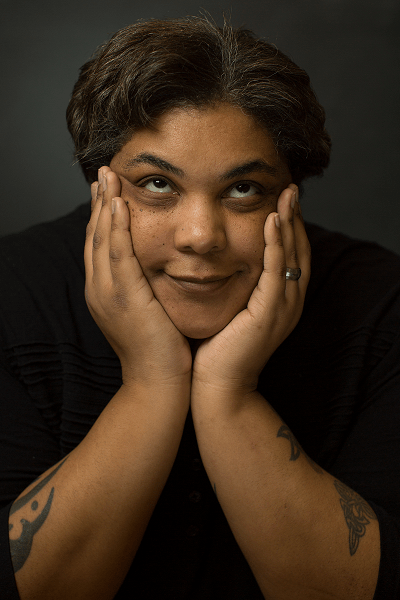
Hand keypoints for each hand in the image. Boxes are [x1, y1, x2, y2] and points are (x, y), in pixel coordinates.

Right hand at [84, 167, 191, 386]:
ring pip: (102, 239)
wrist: (158, 381)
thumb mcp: (146, 311)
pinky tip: (119, 204)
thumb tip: (152, 268)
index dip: (102, 216)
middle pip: (95, 236)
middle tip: (104, 173)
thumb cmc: (159, 349)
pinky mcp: (124, 296)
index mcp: (104, 292)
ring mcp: (108, 293)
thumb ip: (143, 287)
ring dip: (105, 205)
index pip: (100, 245)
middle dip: (99, 202)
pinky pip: (118, 253)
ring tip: (109, 177)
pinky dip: (117, 227)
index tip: (107, 191)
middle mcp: (99, 289)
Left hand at [192, 185, 309, 394]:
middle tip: (290, 188)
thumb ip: (234, 287)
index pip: (289, 256)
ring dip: (290, 223)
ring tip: (287, 194)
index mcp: (280, 301)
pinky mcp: (270, 313)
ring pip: (292, 256)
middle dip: (295, 218)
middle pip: (298, 251)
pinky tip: (272, 221)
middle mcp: (288, 302)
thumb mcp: (231, 310)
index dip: (288, 227)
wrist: (218, 386)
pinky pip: (276, 271)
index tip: (280, 200)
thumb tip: (217, 263)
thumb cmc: (218, 349)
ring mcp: (283, 308)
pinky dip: (276, 245)